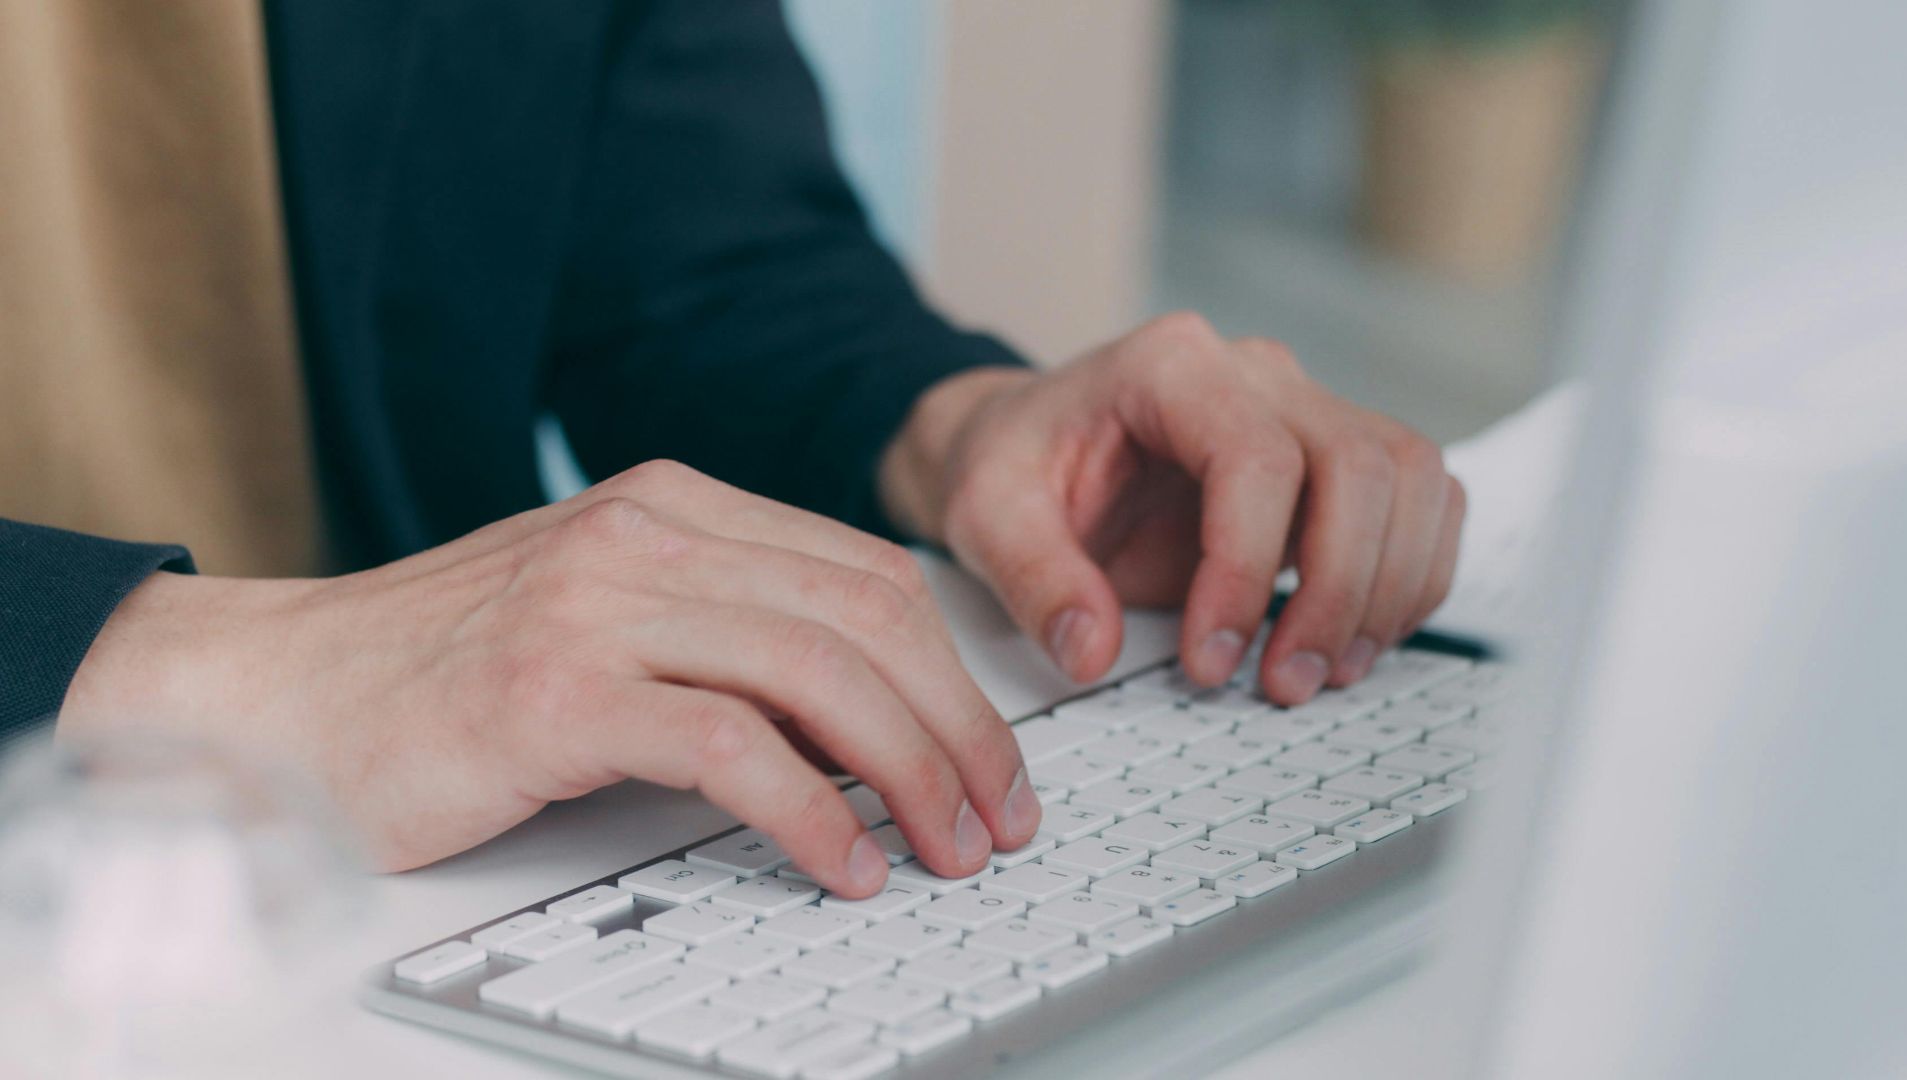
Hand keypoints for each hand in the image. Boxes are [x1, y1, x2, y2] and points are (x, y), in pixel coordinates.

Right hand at [60, 462, 1040, 890]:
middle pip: (868, 618)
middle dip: (959, 728)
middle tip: (998, 816)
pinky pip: (731, 748)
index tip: (992, 755)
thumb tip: (870, 718)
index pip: (868, 574)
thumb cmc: (445, 669)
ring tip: (945, 850)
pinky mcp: (556, 690)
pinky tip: (843, 865)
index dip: (954, 671)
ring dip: (910, 773)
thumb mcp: (607, 615)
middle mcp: (647, 533)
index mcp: (675, 504)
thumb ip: (726, 634)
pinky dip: (811, 814)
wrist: (279, 693)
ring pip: (819, 672)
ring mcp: (600, 602)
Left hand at [881, 312, 1465, 704]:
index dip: (1248, 569)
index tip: (1210, 659)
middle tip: (1283, 684)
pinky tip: (1354, 639)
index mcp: (1169, 367)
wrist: (1025, 443)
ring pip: (1409, 478)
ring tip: (1324, 672)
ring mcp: (1304, 409)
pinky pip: (1418, 500)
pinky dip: (1408, 575)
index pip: (1258, 458)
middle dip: (1338, 591)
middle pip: (1360, 464)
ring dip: (1387, 588)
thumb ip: (1033, 580)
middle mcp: (1255, 375)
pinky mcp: (1332, 459)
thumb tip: (1091, 651)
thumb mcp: (984, 516)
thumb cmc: (1012, 464)